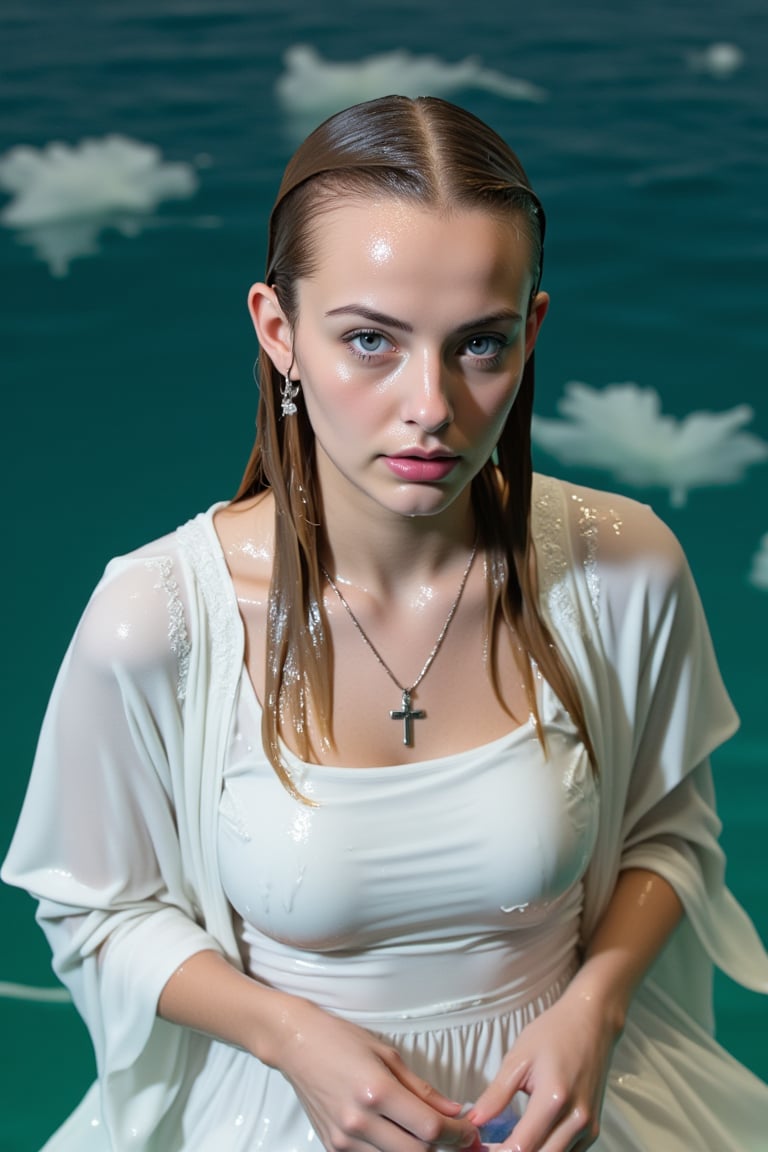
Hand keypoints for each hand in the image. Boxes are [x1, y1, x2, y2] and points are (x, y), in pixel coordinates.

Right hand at [271, 997, 480, 1150]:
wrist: (297, 1045)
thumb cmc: (342, 1041)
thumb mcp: (388, 1055)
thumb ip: (422, 1089)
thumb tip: (454, 1111)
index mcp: (377, 1091)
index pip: (430, 1129)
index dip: (458, 1134)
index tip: (469, 1131)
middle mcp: (359, 1120)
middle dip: (443, 1148)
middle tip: (456, 1137)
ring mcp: (344, 1139)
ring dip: (417, 1151)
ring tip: (427, 1135)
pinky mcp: (333, 1148)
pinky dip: (391, 1151)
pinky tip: (398, 1136)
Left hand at [466, 985, 619, 1151]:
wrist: (592, 1022)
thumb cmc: (554, 1033)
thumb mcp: (519, 1058)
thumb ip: (496, 1094)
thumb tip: (474, 1120)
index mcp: (554, 1098)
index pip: (522, 1147)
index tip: (479, 1148)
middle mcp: (577, 1119)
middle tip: (490, 1148)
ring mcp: (588, 1127)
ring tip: (505, 1146)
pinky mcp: (593, 1129)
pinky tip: (530, 1142)